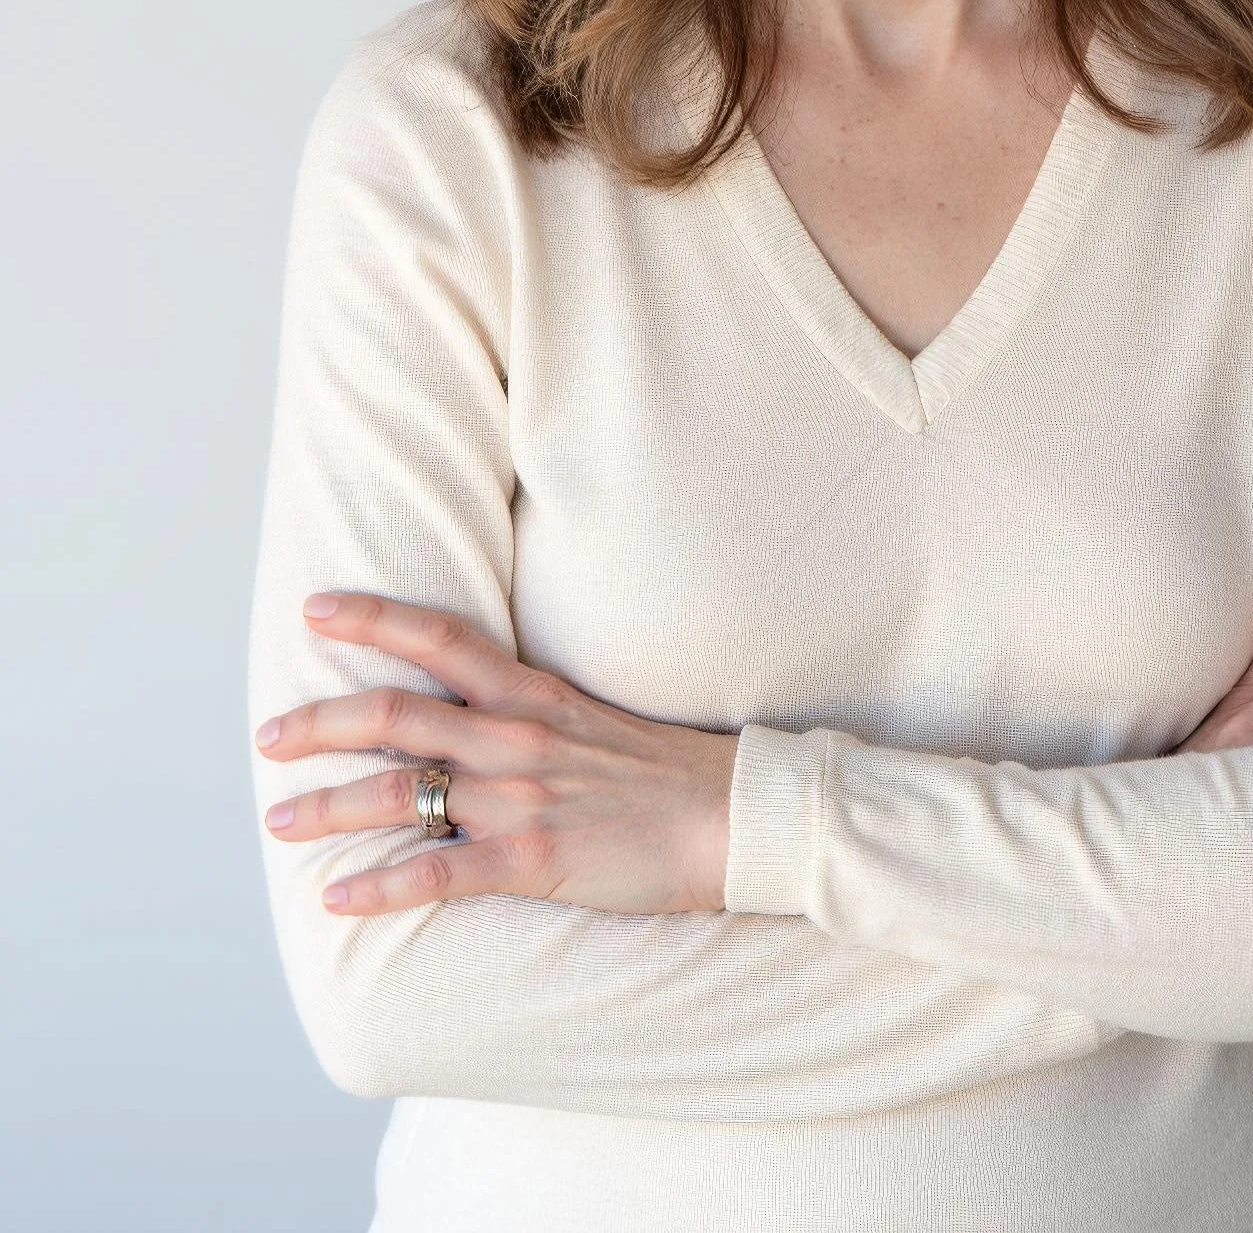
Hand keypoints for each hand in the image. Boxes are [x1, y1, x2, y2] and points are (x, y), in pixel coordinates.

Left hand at [253, 592, 738, 918]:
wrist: (728, 816)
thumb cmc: (661, 770)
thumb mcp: (587, 716)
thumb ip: (525, 711)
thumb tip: (466, 714)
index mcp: (530, 694)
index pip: (438, 636)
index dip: (371, 617)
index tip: (315, 608)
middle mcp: (514, 736)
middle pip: (393, 714)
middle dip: (317, 725)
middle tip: (267, 737)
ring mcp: (520, 797)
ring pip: (400, 791)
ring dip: (328, 807)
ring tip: (279, 819)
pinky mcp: (533, 860)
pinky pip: (440, 874)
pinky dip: (382, 888)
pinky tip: (340, 900)